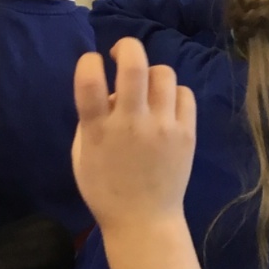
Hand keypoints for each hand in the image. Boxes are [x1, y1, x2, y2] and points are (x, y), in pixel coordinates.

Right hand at [72, 39, 204, 268]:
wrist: (143, 221)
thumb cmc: (106, 188)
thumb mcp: (82, 154)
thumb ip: (90, 119)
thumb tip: (110, 91)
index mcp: (98, 130)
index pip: (89, 81)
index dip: (89, 62)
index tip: (92, 63)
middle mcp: (132, 124)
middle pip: (134, 65)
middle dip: (127, 47)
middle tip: (122, 54)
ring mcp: (162, 127)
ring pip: (164, 73)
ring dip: (151, 74)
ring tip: (146, 88)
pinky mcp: (186, 134)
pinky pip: (184, 94)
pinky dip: (173, 94)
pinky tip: (165, 106)